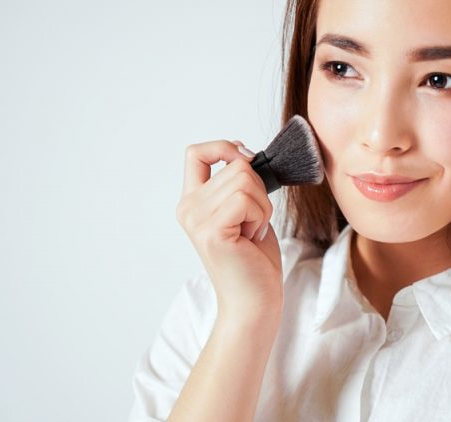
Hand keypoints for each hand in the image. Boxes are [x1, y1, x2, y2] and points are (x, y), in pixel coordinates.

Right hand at [175, 139, 281, 321]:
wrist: (254, 302)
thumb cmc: (254, 261)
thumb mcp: (245, 211)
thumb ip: (239, 184)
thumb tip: (245, 154)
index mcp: (192, 202)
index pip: (196, 153)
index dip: (225, 148)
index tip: (247, 160)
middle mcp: (188, 208)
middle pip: (236, 165)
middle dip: (260, 191)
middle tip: (254, 224)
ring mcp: (197, 220)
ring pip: (245, 180)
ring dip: (262, 206)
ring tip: (252, 233)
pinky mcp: (212, 232)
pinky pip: (246, 199)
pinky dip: (260, 217)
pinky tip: (252, 239)